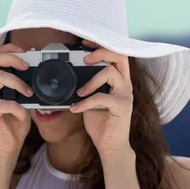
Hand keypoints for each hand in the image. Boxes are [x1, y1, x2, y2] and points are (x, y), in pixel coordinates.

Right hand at [0, 43, 33, 161]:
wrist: (7, 148)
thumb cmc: (14, 124)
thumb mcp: (23, 101)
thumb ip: (26, 88)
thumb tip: (40, 75)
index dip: (8, 49)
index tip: (24, 51)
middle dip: (11, 57)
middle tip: (26, 65)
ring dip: (17, 82)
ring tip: (29, 92)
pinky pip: (5, 103)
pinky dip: (19, 108)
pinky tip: (22, 116)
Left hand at [69, 40, 133, 158]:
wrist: (109, 145)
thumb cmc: (100, 122)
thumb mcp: (88, 100)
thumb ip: (84, 87)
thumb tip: (65, 78)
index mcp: (117, 80)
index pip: (115, 55)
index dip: (101, 45)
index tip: (84, 43)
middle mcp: (124, 84)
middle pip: (120, 56)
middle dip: (101, 52)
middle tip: (85, 59)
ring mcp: (125, 94)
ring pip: (110, 73)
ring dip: (90, 81)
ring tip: (79, 92)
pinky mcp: (122, 106)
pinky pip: (102, 97)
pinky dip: (86, 102)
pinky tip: (76, 108)